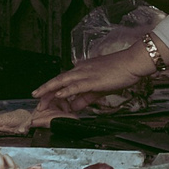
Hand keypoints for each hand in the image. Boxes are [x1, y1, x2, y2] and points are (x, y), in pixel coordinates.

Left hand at [30, 43, 156, 113]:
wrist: (133, 63)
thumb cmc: (120, 72)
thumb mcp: (100, 88)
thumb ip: (86, 97)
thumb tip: (74, 106)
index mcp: (83, 70)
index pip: (63, 80)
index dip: (52, 89)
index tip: (44, 98)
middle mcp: (81, 69)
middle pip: (58, 80)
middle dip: (45, 90)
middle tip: (35, 99)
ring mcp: (86, 73)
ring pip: (62, 81)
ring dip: (49, 90)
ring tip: (39, 98)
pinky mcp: (93, 79)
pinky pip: (76, 85)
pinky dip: (66, 90)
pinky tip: (58, 95)